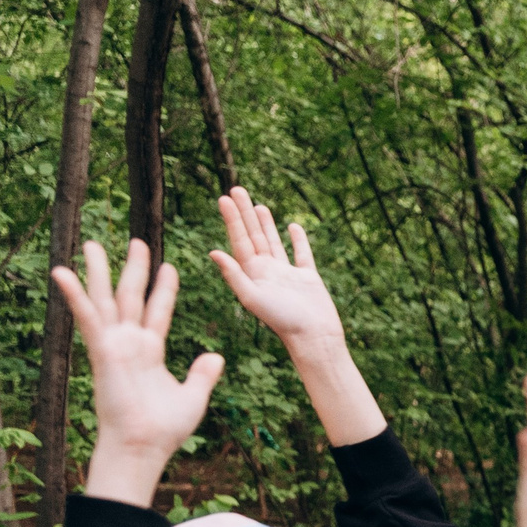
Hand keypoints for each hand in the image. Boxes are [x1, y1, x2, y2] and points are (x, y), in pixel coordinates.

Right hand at [56, 239, 223, 507]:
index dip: (164, 289)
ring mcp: (114, 345)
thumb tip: (216, 356)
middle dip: (135, 269)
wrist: (144, 445)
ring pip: (107, 299)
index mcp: (150, 351)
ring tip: (93, 243)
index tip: (170, 266)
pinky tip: (62, 272)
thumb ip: (202, 374)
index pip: (158, 311)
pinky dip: (75, 295)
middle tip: (137, 242)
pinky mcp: (101, 351)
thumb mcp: (193, 396)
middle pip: (132, 297)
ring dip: (100, 271)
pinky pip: (88, 318)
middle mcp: (130, 344)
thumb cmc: (164, 428)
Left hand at [210, 189, 385, 443]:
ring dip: (265, 224)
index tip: (224, 198)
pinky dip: (298, 240)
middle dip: (244, 213)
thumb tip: (213, 251)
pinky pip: (301, 254)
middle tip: (236, 189)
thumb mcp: (252, 298)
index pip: (238, 241)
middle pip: (252, 236)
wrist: (314, 337)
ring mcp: (287, 274)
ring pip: (273, 242)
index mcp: (252, 274)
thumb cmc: (283, 322)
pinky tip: (293, 226)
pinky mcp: (308, 278)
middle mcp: (267, 272)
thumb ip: (234, 275)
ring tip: (258, 205)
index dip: (231, 219)